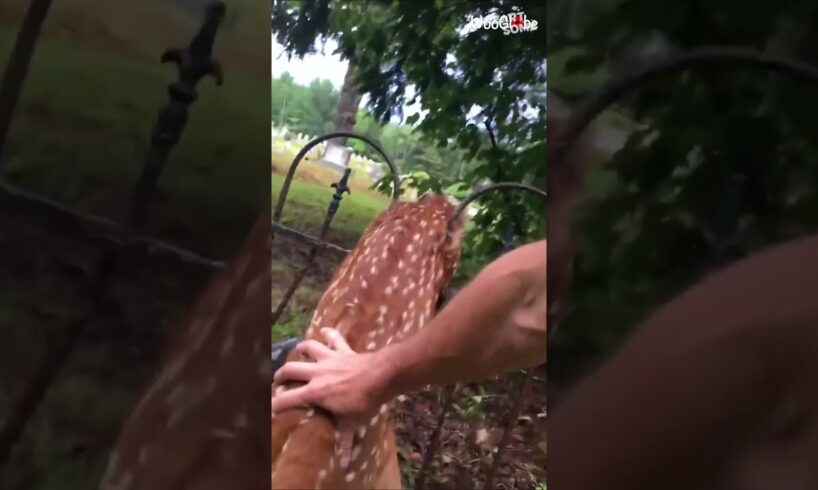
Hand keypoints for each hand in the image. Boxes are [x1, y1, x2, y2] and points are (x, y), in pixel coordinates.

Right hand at [271, 327, 392, 467]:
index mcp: (315, 392)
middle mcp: (317, 372)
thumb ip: (345, 441)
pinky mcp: (343, 350)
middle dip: (280, 374)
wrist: (382, 375)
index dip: (275, 404)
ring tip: (296, 352)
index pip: (288, 399)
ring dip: (301, 349)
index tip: (269, 410)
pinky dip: (329, 333)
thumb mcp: (352, 423)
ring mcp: (330, 358)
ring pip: (309, 347)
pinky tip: (325, 329)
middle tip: (277, 380)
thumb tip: (344, 464)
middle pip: (290, 369)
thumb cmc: (364, 400)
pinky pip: (334, 338)